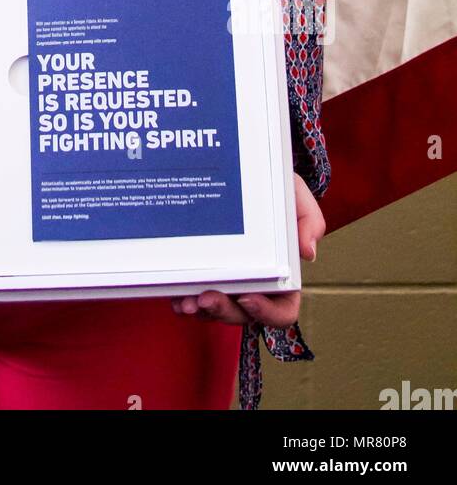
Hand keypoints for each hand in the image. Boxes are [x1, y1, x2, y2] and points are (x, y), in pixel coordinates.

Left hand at [170, 173, 325, 327]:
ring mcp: (227, 282)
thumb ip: (310, 220)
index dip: (267, 313)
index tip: (248, 297)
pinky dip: (183, 299)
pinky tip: (175, 295)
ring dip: (200, 310)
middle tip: (206, 298)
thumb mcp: (296, 196)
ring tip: (185, 300)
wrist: (247, 170)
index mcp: (282, 277)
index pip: (282, 310)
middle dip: (224, 311)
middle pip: (242, 314)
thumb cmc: (275, 188)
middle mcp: (254, 285)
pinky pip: (192, 296)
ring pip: (215, 310)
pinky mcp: (202, 272)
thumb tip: (307, 252)